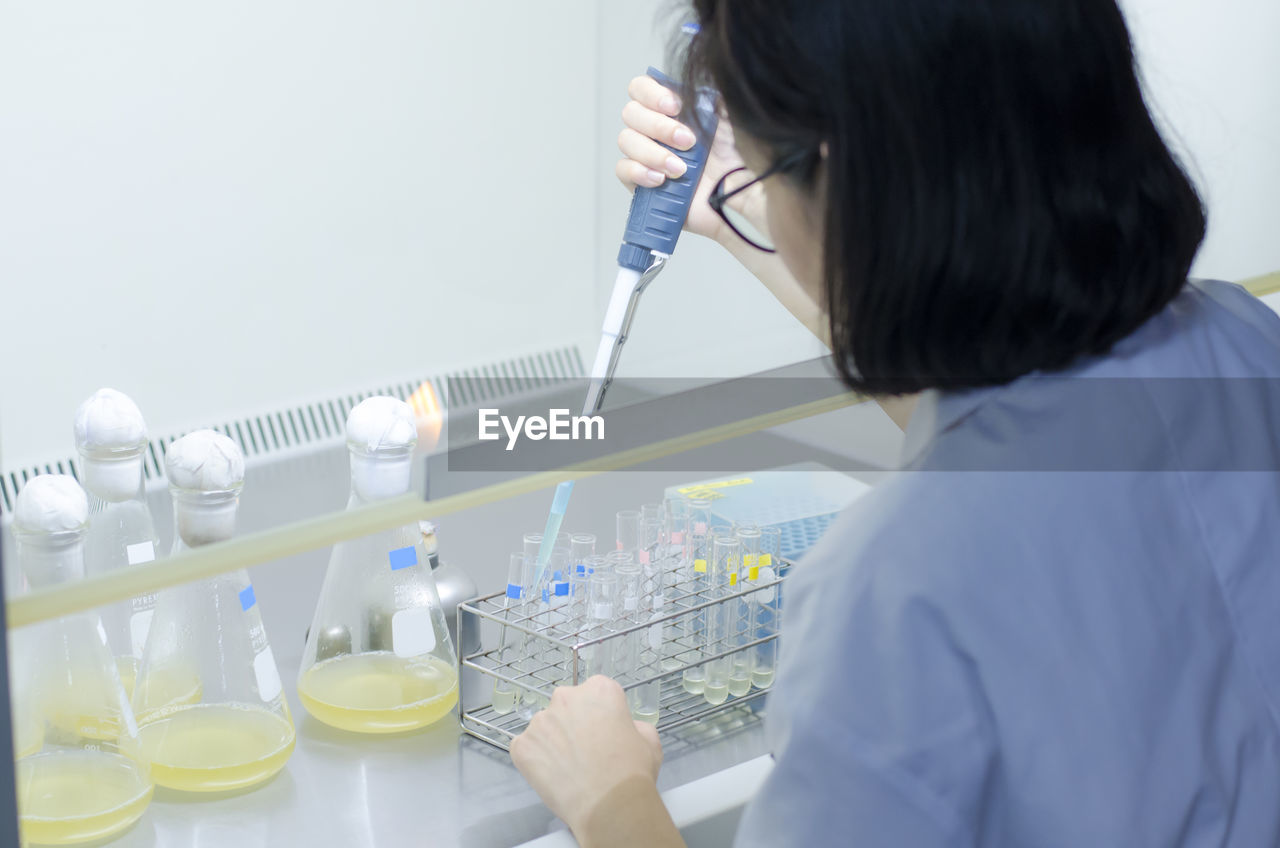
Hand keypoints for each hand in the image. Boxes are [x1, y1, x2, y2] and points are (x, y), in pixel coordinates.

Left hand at [510, 676, 662, 834]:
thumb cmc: (631, 773)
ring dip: (554, 743)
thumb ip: (632, 724)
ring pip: (545, 728)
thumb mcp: (649, 740)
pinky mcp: (522, 746)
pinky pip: (526, 749)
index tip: (602, 732)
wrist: (608, 806)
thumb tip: (623, 728)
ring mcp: (540, 721)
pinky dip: (536, 761)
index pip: (595, 694)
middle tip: (585, 751)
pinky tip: (553, 777)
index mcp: (599, 690)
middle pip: (567, 706)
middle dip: (573, 724)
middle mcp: (566, 697)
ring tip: (569, 769)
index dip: (600, 715)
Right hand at [615, 75, 750, 243]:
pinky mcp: (641, 183)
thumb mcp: (728, 111)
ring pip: (626, 141)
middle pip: (630, 113)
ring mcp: (645, 155)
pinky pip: (622, 170)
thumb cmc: (737, 152)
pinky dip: (639, 172)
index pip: (641, 88)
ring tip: (681, 170)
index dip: (651, 93)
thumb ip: (705, 90)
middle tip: (689, 142)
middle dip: (659, 127)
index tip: (675, 106)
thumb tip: (690, 74)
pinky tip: (661, 180)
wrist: (741, 193)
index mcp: (670, 107)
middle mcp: (654, 128)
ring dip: (653, 153)